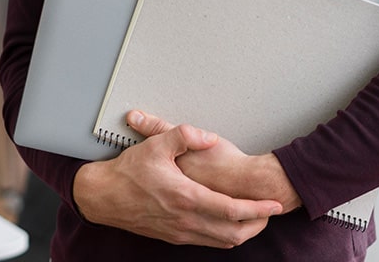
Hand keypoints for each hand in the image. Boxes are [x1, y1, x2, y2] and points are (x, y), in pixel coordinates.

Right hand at [72, 120, 281, 247]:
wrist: (104, 196)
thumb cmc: (129, 171)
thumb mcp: (156, 144)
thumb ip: (184, 135)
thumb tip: (207, 136)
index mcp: (186, 197)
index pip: (231, 209)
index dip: (256, 209)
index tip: (274, 204)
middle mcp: (185, 220)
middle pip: (233, 232)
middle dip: (257, 224)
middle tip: (271, 212)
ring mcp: (179, 232)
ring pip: (221, 241)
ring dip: (243, 233)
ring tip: (257, 219)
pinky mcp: (173, 236)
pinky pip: (207, 242)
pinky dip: (224, 236)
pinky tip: (228, 225)